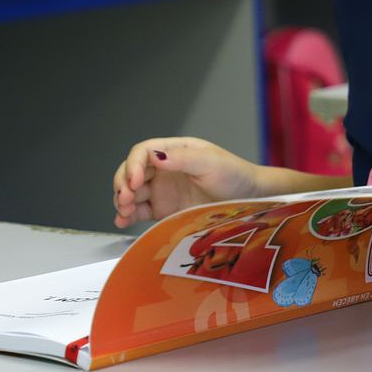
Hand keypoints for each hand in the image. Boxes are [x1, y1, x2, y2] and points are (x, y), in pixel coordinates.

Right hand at [111, 137, 265, 228]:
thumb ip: (183, 158)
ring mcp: (163, 189)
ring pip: (131, 192)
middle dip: (122, 184)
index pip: (143, 152)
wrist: (249, 198)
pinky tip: (123, 220)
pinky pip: (139, 211)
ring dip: (122, 200)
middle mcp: (165, 168)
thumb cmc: (235, 174)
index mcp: (175, 150)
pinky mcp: (164, 209)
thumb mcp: (211, 163)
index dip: (132, 165)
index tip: (133, 180)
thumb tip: (156, 155)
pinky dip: (127, 216)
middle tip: (125, 198)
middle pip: (131, 171)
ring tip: (124, 212)